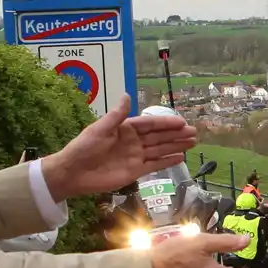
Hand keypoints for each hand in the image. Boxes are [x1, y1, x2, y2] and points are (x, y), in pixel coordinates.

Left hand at [41, 96, 198, 199]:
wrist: (73, 172)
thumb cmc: (84, 147)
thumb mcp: (100, 128)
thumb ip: (117, 115)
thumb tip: (128, 95)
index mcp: (125, 129)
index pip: (150, 124)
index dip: (166, 123)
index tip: (181, 122)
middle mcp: (133, 142)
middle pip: (159, 137)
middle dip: (176, 134)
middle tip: (194, 132)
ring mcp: (135, 157)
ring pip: (160, 150)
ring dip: (176, 146)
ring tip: (192, 143)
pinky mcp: (135, 172)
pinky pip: (155, 165)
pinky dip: (167, 162)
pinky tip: (180, 158)